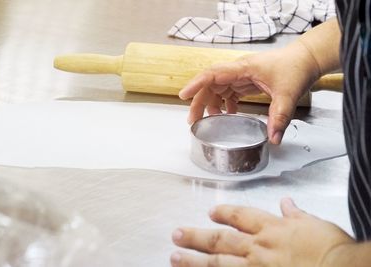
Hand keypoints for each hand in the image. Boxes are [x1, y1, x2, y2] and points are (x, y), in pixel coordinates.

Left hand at [171, 198, 353, 266]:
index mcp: (272, 228)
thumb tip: (286, 202)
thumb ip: (296, 214)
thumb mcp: (314, 225)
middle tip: (176, 235)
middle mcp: (258, 247)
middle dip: (196, 236)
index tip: (211, 211)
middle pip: (220, 239)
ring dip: (194, 260)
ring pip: (218, 263)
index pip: (241, 216)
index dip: (224, 213)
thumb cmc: (330, 248)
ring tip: (175, 258)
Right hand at [179, 43, 320, 143]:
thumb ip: (279, 117)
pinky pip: (229, 92)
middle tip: (193, 121)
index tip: (183, 95)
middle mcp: (238, 71)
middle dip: (199, 101)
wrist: (306, 59)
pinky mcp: (246, 81)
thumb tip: (273, 139)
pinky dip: (226, 104)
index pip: (213, 74)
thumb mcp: (288, 94)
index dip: (196, 84)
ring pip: (217, 89)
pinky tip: (229, 114)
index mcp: (243, 68)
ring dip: (211, 104)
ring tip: (209, 121)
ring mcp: (241, 76)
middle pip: (210, 84)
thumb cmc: (296, 68)